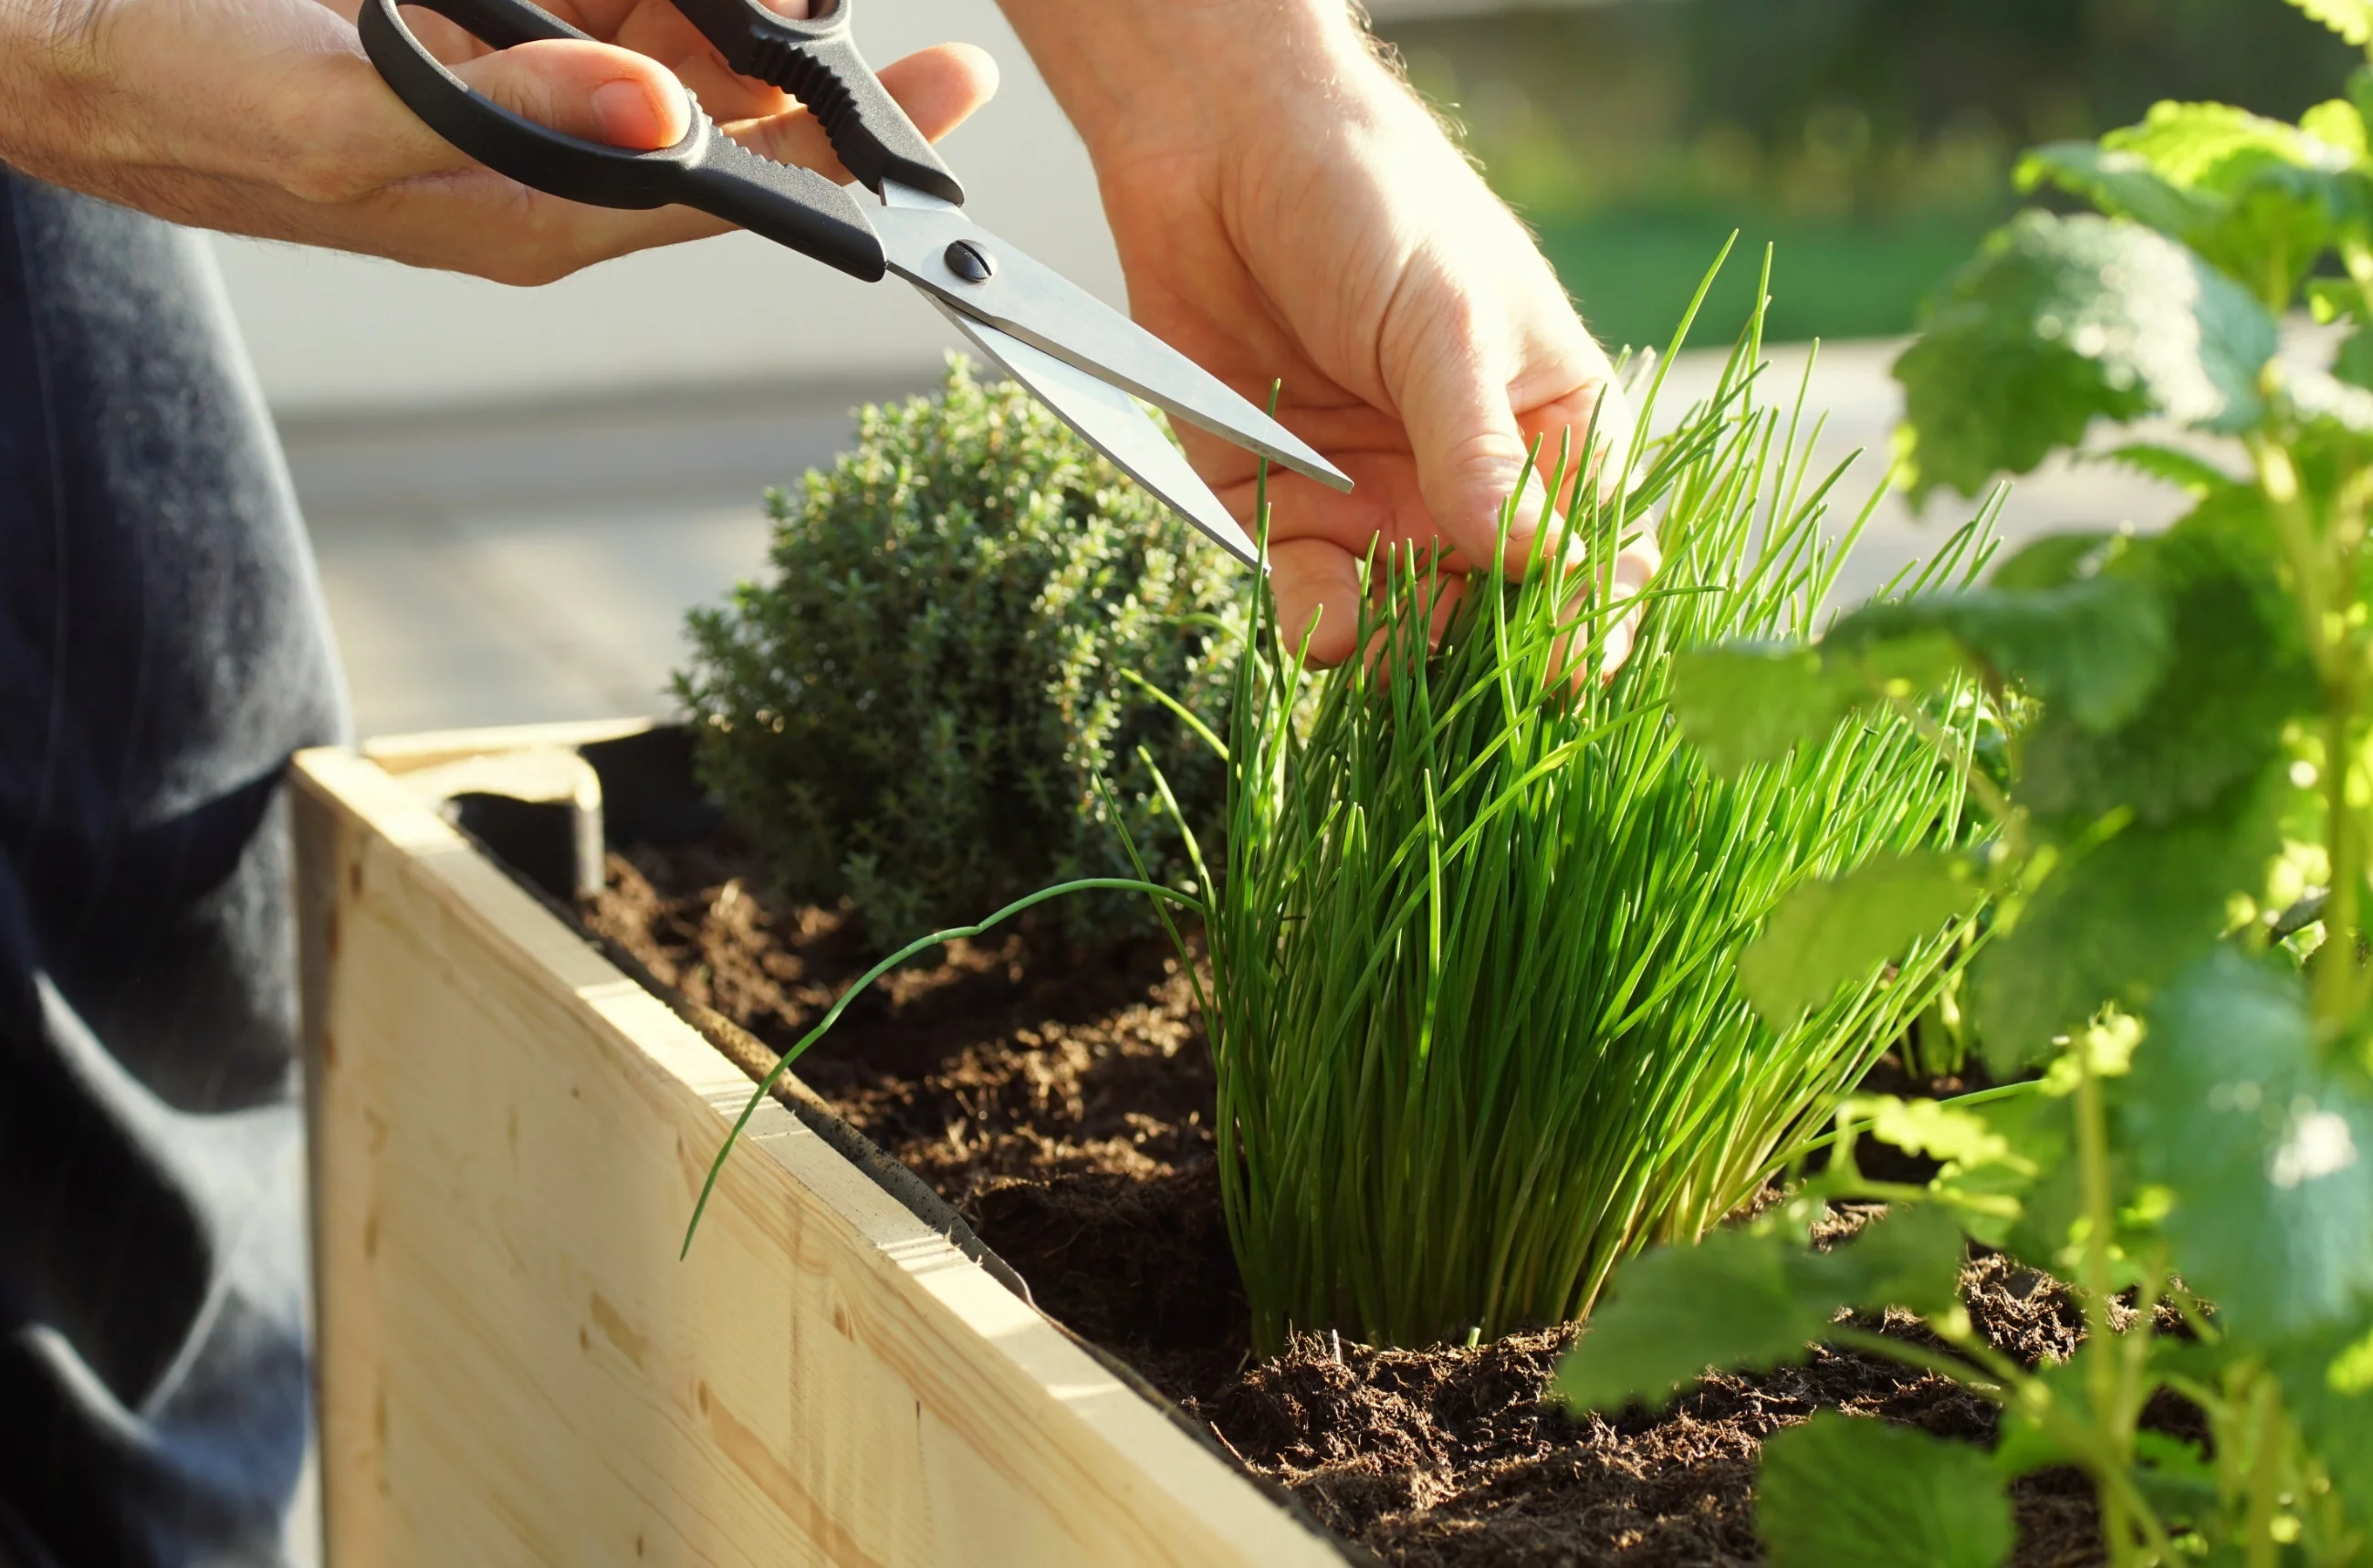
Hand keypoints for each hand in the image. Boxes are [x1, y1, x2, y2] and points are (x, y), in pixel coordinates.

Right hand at [0, 0, 994, 282]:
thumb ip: (510, 121)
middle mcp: (544, 164)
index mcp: (530, 214)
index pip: (731, 194)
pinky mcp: (478, 34)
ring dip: (740, 3)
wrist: (59, 42)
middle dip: (819, 63)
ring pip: (675, 42)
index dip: (847, 154)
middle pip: (727, 117)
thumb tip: (673, 125)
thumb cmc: (174, 94)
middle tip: (905, 22)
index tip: (947, 93)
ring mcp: (515, 93)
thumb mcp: (338, 110)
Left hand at [1001, 0, 1653, 668]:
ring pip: (1406, 623)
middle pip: (1500, 609)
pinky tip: (1326, 630)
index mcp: (1548, 426)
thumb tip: (1533, 562)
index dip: (1591, 612)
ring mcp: (1376, 501)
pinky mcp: (1280, 508)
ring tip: (1389, 649)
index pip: (1596, 547)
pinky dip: (1319, 624)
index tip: (1574, 659)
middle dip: (1488, 653)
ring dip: (1403, 651)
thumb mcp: (1443, 321)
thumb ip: (1478, 449)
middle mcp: (1468, 482)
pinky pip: (1309, 595)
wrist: (1218, 151)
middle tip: (1471, 681)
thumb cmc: (1370, 203)